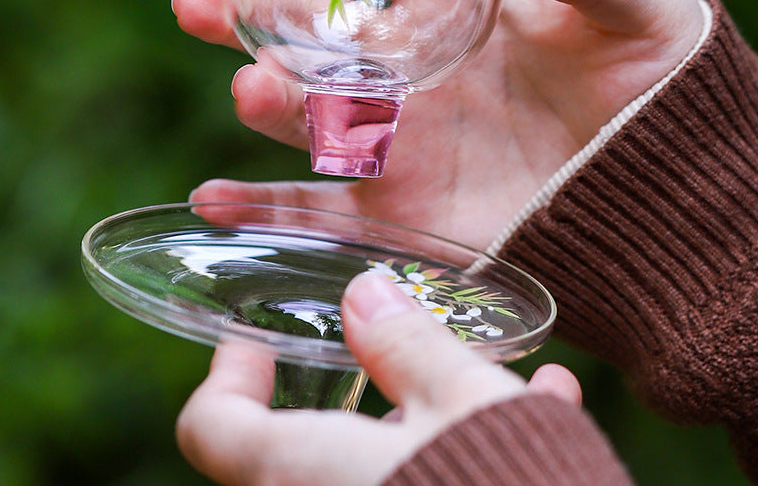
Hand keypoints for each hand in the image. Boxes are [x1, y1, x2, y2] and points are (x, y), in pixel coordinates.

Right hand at [172, 0, 703, 249]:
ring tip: (249, 85)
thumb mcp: (635, 7)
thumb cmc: (648, 81)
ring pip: (308, 111)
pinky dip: (265, 211)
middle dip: (250, 6)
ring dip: (266, 96)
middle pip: (312, 26)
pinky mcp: (400, 209)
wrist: (655, 185)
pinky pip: (319, 211)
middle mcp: (408, 61)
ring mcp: (397, 135)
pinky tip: (213, 202)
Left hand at [176, 273, 580, 485]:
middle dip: (353, 396)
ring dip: (423, 427)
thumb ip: (407, 343)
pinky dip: (455, 459)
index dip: (228, 374)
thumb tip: (365, 291)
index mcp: (304, 474)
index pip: (212, 427)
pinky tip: (545, 413)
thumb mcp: (464, 402)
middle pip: (298, 449)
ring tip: (493, 384)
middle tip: (392, 353)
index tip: (256, 340)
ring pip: (372, 470)